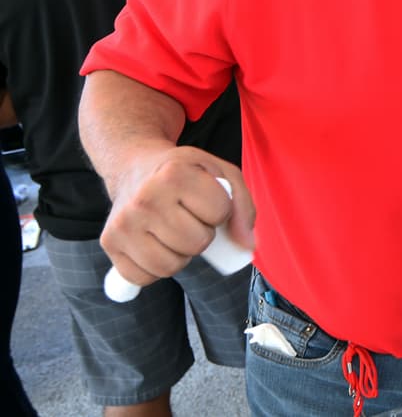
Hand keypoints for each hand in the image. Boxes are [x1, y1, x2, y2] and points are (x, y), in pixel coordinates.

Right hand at [99, 145, 254, 287]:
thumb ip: (242, 206)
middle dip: (202, 234)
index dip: (221, 210)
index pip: (219, 212)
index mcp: (175, 173)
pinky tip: (155, 244)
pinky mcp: (109, 243)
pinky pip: (144, 277)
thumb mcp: (220, 174)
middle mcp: (145, 198)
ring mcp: (124, 222)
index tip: (206, 198)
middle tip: (189, 217)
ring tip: (174, 231)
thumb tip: (247, 246)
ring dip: (181, 254)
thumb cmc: (185, 173)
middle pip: (196, 243)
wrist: (135, 167)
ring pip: (171, 266)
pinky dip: (156, 268)